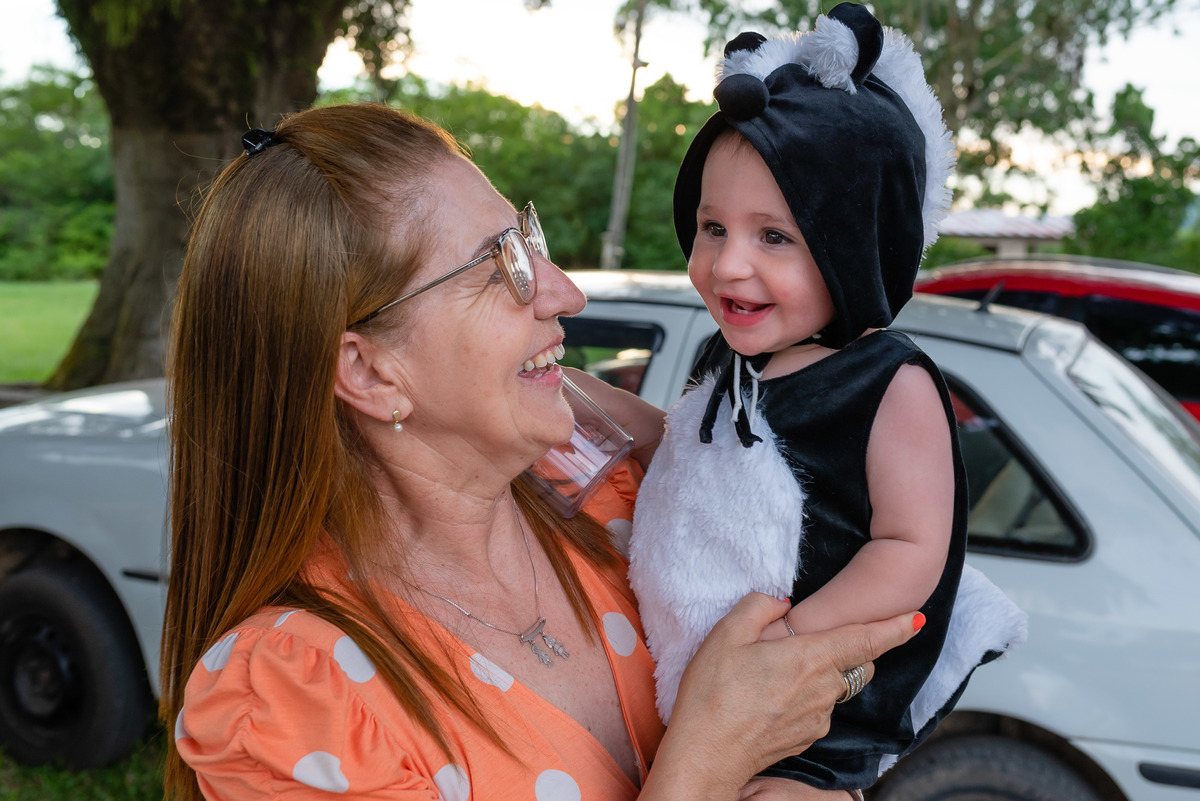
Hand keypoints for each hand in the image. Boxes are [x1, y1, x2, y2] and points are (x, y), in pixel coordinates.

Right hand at [642, 594, 920, 798]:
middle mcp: (824, 690)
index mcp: (810, 659)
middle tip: (812, 640)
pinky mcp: (808, 738)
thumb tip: (782, 602)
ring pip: (835, 687)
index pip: (866, 640)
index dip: (895, 627)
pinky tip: (770, 697)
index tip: (917, 618)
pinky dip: (806, 697)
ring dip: (819, 674)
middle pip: (855, 663)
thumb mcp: (726, 634)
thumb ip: (760, 606)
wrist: (706, 755)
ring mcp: (819, 718)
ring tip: (774, 673)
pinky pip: (819, 708)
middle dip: (847, 649)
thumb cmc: (712, 695)